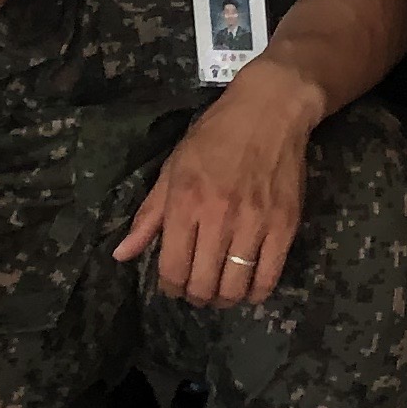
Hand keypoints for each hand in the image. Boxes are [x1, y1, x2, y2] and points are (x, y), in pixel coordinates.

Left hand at [115, 56, 314, 306]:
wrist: (269, 109)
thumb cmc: (215, 136)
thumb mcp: (173, 167)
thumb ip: (149, 215)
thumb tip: (121, 255)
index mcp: (185, 201)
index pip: (172, 268)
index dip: (169, 287)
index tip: (172, 285)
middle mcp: (218, 217)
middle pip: (203, 285)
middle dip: (195, 296)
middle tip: (197, 289)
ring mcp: (254, 223)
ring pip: (235, 288)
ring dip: (224, 298)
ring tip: (220, 290)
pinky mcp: (285, 226)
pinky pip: (268, 278)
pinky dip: (255, 292)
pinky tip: (248, 285)